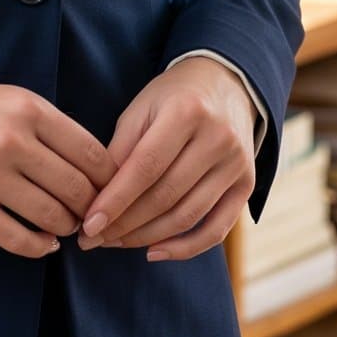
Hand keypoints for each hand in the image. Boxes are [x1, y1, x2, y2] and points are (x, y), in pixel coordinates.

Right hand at [0, 72, 117, 258]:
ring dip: (66, 227)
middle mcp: (12, 141)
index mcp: (27, 108)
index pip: (90, 152)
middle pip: (76, 188)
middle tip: (90, 215)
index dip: (109, 178)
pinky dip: (38, 246)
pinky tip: (44, 243)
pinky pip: (17, 239)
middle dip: (90, 207)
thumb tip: (88, 164)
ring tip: (65, 227)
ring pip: (51, 216)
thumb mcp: (4, 96)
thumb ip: (45, 124)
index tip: (110, 189)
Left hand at [75, 55, 256, 260]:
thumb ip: (121, 150)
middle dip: (124, 224)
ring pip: (187, 216)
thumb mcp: (141, 109)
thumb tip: (97, 199)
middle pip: (165, 196)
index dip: (115, 200)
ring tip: (115, 243)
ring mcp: (237, 164)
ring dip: (146, 237)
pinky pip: (217, 228)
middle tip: (93, 239)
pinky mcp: (247, 184)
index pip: (145, 167)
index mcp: (186, 112)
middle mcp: (217, 138)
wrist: (227, 84)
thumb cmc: (173, 97)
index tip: (88, 225)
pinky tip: (154, 252)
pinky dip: (185, 248)